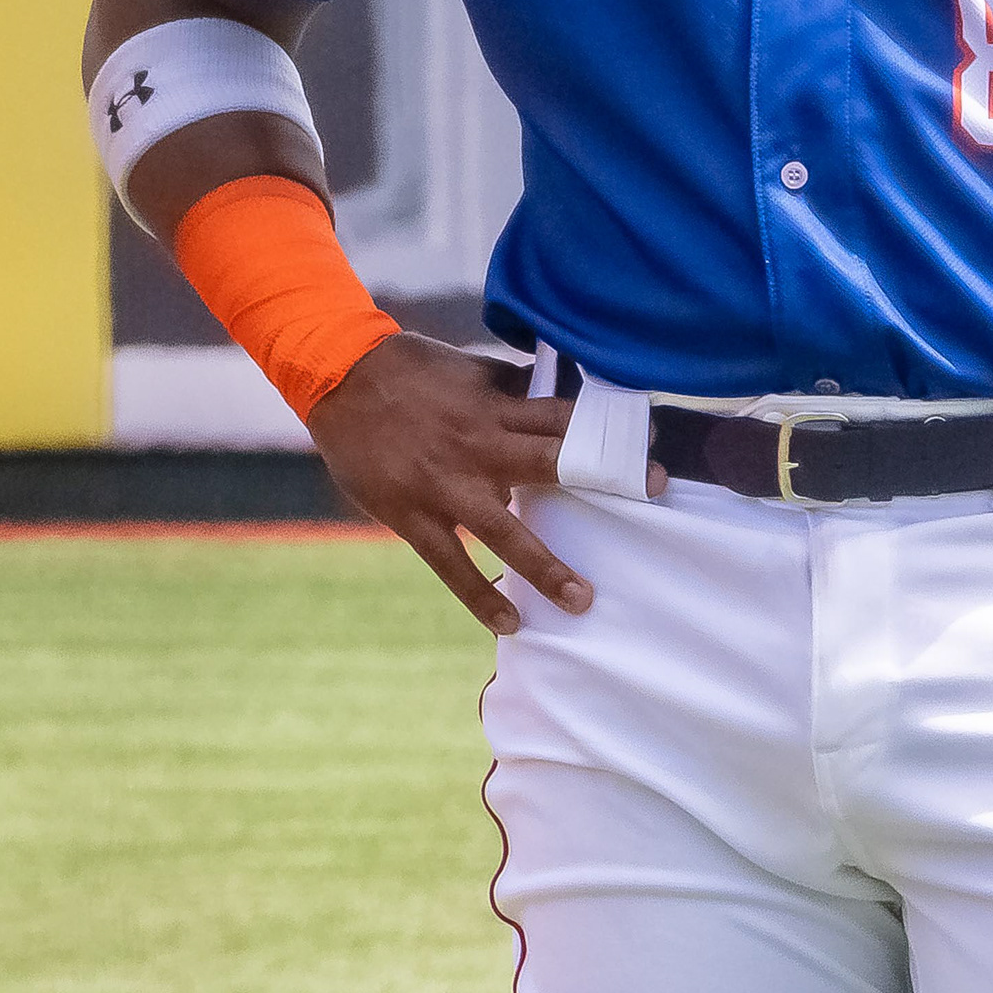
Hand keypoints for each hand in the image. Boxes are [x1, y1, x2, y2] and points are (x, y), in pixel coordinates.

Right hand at [306, 338, 658, 636]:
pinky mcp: (411, 514)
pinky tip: (510, 622)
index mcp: (495, 408)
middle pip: (552, 463)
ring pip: (504, 530)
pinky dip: (479, 595)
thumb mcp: (469, 371)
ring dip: (545, 566)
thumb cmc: (408, 371)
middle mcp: (478, 445)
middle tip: (654, 490)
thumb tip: (555, 398)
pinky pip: (450, 563)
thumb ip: (511, 392)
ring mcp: (445, 484)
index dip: (608, 427)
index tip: (649, 439)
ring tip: (582, 600)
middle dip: (605, 477)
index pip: (563, 417)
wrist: (338, 376)